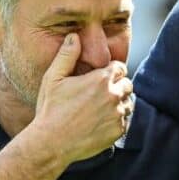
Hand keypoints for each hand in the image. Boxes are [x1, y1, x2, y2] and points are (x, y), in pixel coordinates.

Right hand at [29, 33, 132, 165]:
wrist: (52, 143)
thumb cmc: (50, 109)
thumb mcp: (53, 78)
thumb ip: (66, 55)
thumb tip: (74, 36)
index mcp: (101, 79)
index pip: (120, 68)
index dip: (111, 71)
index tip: (100, 78)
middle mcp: (113, 96)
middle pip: (127, 84)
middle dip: (116, 86)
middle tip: (99, 94)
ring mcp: (118, 115)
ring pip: (128, 103)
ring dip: (118, 103)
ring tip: (100, 109)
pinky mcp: (118, 131)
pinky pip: (125, 121)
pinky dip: (116, 120)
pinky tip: (100, 122)